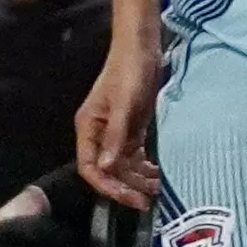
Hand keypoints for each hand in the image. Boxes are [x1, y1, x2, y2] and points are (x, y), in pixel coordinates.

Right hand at [76, 26, 160, 206]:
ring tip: (158, 187)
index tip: (130, 197)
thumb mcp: (125, 105)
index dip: (108, 186)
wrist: (142, 48)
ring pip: (122, 164)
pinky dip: (143, 165)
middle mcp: (98, 134)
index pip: (90, 168)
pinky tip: (157, 172)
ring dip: (137, 177)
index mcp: (88, 129)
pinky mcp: (130, 127)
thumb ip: (116, 136)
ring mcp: (114, 131)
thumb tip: (106, 168)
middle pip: (108, 170)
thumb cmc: (130, 72)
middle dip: (127, 186)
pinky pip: (133, 154)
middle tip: (149, 199)